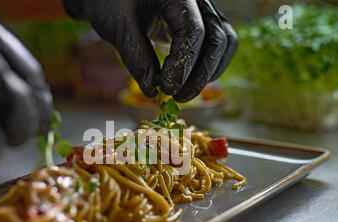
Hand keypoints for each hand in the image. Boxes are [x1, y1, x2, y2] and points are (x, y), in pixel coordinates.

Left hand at [63, 0, 236, 101]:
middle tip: (178, 97)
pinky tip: (190, 82)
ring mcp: (203, 10)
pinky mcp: (202, 22)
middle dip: (200, 73)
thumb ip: (137, 57)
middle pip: (217, 38)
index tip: (168, 88)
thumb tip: (152, 90)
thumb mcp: (119, 27)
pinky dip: (209, 66)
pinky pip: (219, 44)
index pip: (193, 30)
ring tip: (184, 93)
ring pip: (225, 42)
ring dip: (209, 72)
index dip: (183, 64)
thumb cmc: (112, 1)